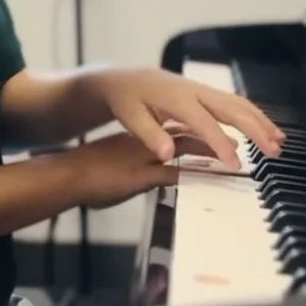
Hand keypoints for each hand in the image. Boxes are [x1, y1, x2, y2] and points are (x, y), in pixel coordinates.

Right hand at [70, 127, 224, 208]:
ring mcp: (145, 157)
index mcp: (143, 136)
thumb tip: (155, 165)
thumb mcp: (119, 160)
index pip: (178, 128)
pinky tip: (210, 177)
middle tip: (237, 144)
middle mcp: (148, 142)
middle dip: (213, 138)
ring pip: (185, 150)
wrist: (68, 174)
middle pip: (188, 134)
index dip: (200, 131)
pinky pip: (173, 174)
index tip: (219, 134)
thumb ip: (138, 160)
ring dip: (210, 154)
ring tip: (232, 159)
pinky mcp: (140, 175)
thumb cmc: (89, 170)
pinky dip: (193, 175)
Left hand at [86, 67, 283, 169]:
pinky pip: (235, 103)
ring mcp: (203, 91)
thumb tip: (167, 154)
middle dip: (255, 130)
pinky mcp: (206, 94)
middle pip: (231, 109)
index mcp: (176, 99)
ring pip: (238, 104)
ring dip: (260, 121)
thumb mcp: (129, 117)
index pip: (204, 123)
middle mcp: (194, 92)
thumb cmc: (127, 99)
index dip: (221, 143)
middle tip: (274, 152)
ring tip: (279, 142)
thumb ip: (149, 135)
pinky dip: (253, 116)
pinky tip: (265, 129)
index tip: (236, 164)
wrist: (127, 78)